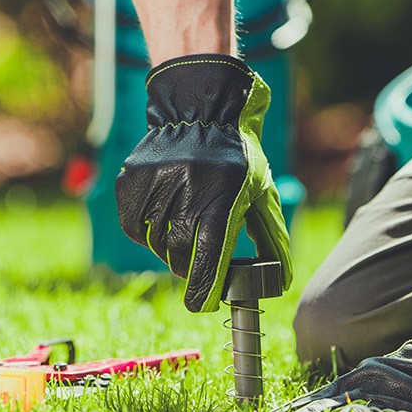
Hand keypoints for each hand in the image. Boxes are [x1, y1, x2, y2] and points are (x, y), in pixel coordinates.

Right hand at [114, 54, 291, 312]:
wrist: (201, 108)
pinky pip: (133, 225)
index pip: (209, 258)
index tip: (204, 303)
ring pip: (155, 242)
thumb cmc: (238, 156)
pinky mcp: (132, 179)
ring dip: (169, 248)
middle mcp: (187, 189)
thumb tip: (280, 280)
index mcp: (223, 196)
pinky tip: (162, 218)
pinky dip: (145, 232)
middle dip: (189, 267)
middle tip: (197, 264)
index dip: (204, 289)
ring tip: (183, 231)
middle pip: (180, 254)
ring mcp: (156, 183)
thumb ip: (270, 237)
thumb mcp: (261, 192)